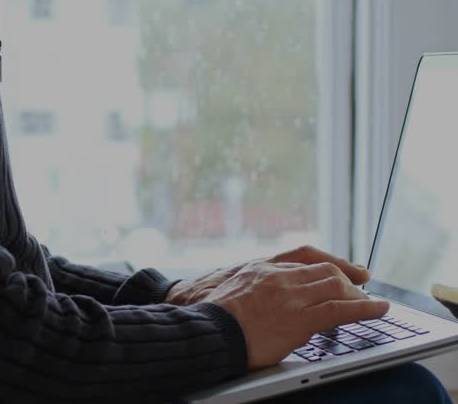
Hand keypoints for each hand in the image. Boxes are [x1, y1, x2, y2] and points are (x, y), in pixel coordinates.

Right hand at [205, 259, 388, 369]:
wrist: (204, 329)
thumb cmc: (207, 315)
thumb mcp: (224, 287)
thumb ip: (248, 286)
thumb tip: (255, 297)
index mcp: (260, 268)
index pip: (303, 254)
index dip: (329, 260)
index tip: (344, 267)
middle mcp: (279, 277)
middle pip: (324, 269)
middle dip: (348, 278)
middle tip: (362, 287)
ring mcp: (290, 296)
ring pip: (336, 286)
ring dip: (358, 295)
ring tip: (373, 303)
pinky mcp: (299, 319)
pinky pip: (340, 310)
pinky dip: (365, 308)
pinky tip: (379, 309)